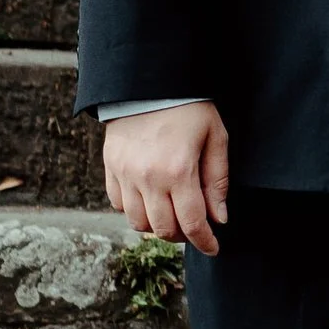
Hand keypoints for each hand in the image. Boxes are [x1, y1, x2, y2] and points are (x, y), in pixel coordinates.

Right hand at [104, 101, 230, 255]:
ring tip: (172, 213)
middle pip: (163, 229)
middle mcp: (148, 178)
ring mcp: (125, 173)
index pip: (192, 222)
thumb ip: (217, 180)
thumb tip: (219, 218)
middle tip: (194, 226)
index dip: (205, 241)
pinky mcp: (110, 166)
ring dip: (157, 225)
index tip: (213, 248)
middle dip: (182, 235)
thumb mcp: (215, 137)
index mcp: (178, 171)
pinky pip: (118, 204)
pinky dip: (134, 209)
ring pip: (138, 222)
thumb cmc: (189, 106)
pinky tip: (149, 198)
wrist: (150, 80)